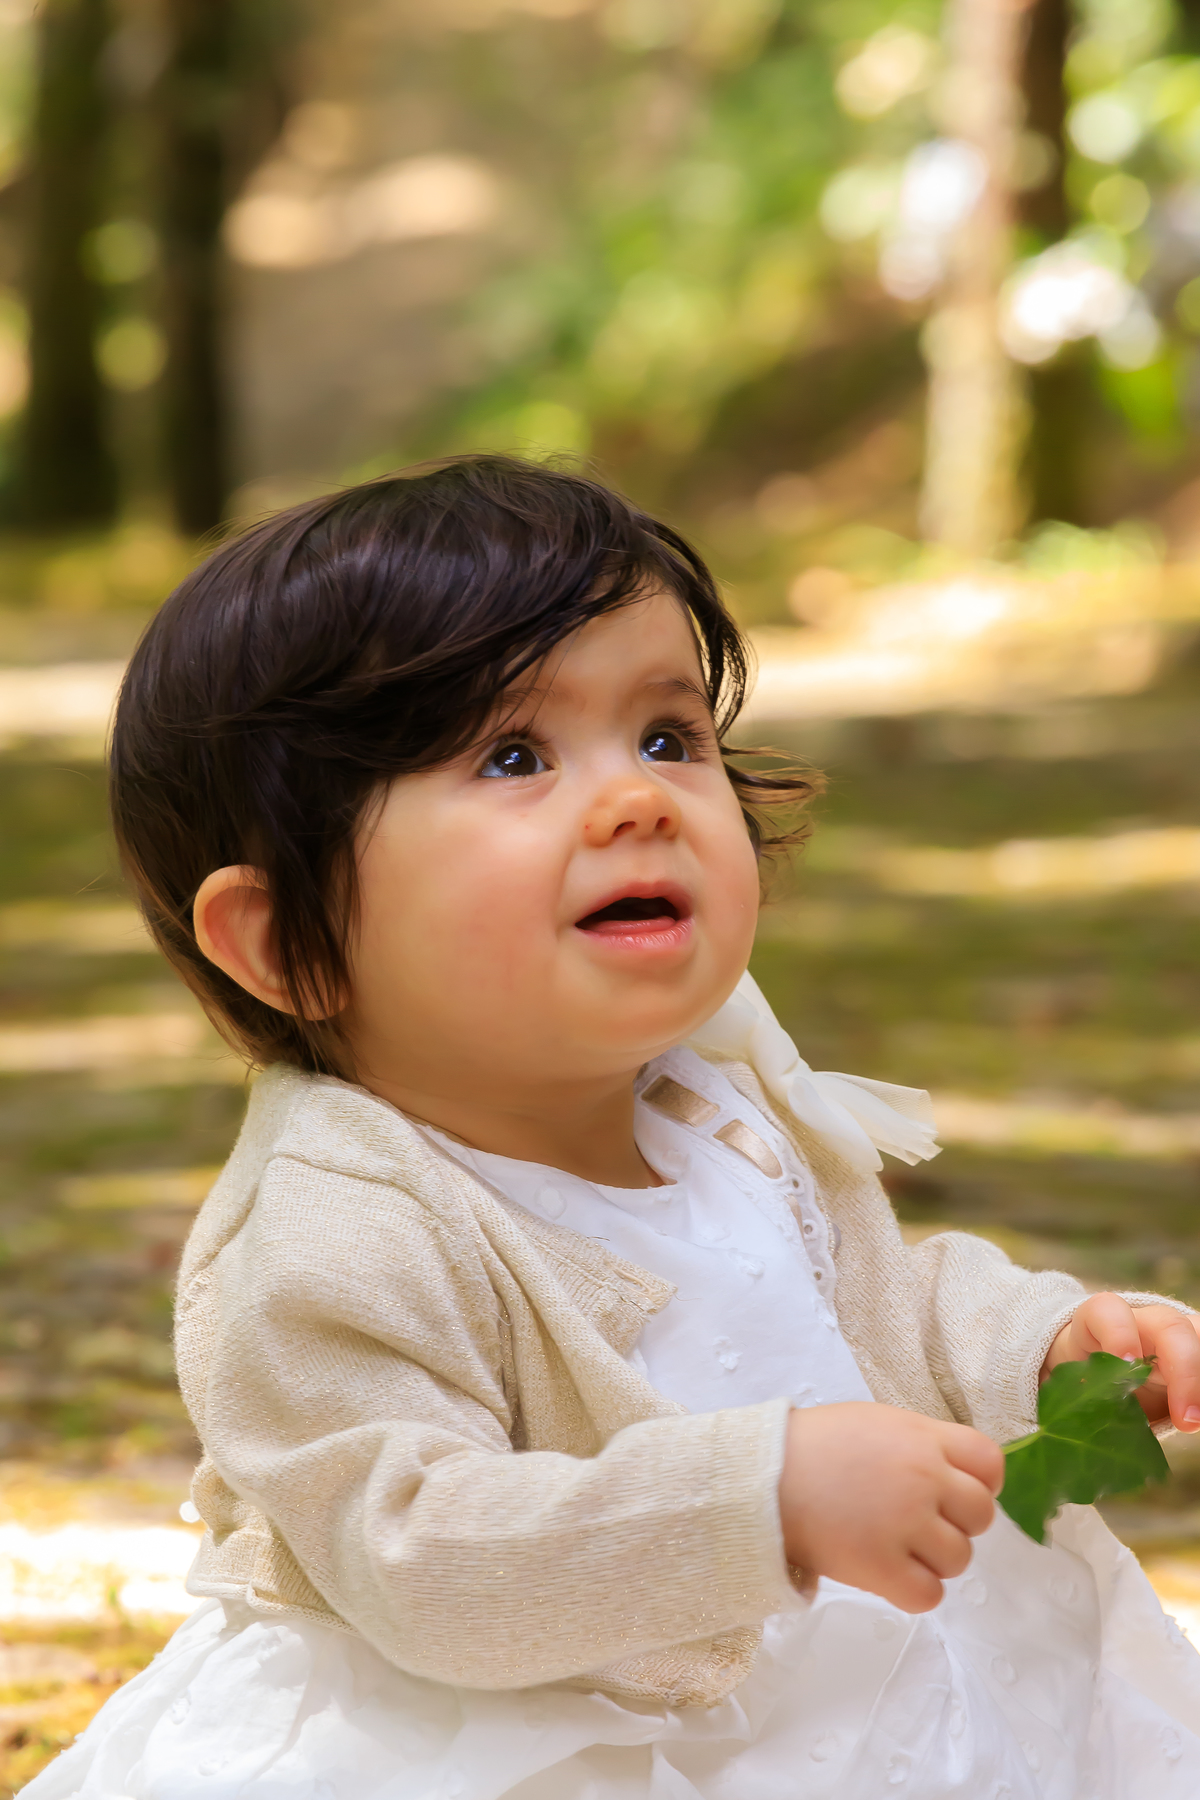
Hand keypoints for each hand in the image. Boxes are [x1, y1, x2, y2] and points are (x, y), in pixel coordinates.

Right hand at [778, 1402, 1002, 1613]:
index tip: (956, 1491)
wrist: (764, 1476)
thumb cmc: (814, 1445)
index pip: (990, 1461)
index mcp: (923, 1438)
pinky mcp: (884, 1568)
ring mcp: (906, 1524)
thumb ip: (920, 1444)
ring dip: (934, 1559)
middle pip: (981, 1514)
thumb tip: (951, 1474)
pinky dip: (914, 1590)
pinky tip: (889, 1575)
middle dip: (957, 1523)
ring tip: (897, 1548)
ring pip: (959, 1558)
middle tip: (920, 1523)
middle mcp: (924, 1479)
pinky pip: (930, 1595)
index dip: (980, 1481)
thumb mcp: (876, 1423)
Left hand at [1041, 1292, 1199, 1432]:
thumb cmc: (1084, 1380)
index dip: (1118, 1333)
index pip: (1107, 1310)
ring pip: (1198, 1337)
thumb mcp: (1075, 1389)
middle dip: (1184, 1368)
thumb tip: (1077, 1445)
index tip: (1128, 1361)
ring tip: (1198, 1421)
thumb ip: (1082, 1404)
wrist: (1097, 1373)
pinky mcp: (1190, 1353)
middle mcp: (1142, 1323)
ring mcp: (1172, 1336)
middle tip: (1186, 1420)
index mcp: (1101, 1322)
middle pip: (1170, 1325)